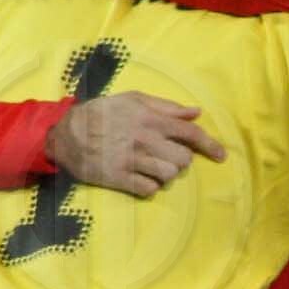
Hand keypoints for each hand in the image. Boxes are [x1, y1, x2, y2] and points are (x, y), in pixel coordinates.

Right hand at [49, 91, 228, 196]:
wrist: (66, 133)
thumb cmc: (103, 113)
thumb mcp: (133, 99)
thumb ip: (166, 106)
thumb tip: (196, 112)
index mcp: (150, 119)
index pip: (190, 133)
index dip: (210, 146)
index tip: (222, 156)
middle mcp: (144, 139)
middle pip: (183, 160)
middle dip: (180, 160)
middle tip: (167, 156)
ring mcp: (132, 160)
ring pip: (169, 175)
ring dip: (167, 173)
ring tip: (154, 167)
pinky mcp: (119, 178)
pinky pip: (150, 189)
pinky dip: (151, 186)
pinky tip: (142, 177)